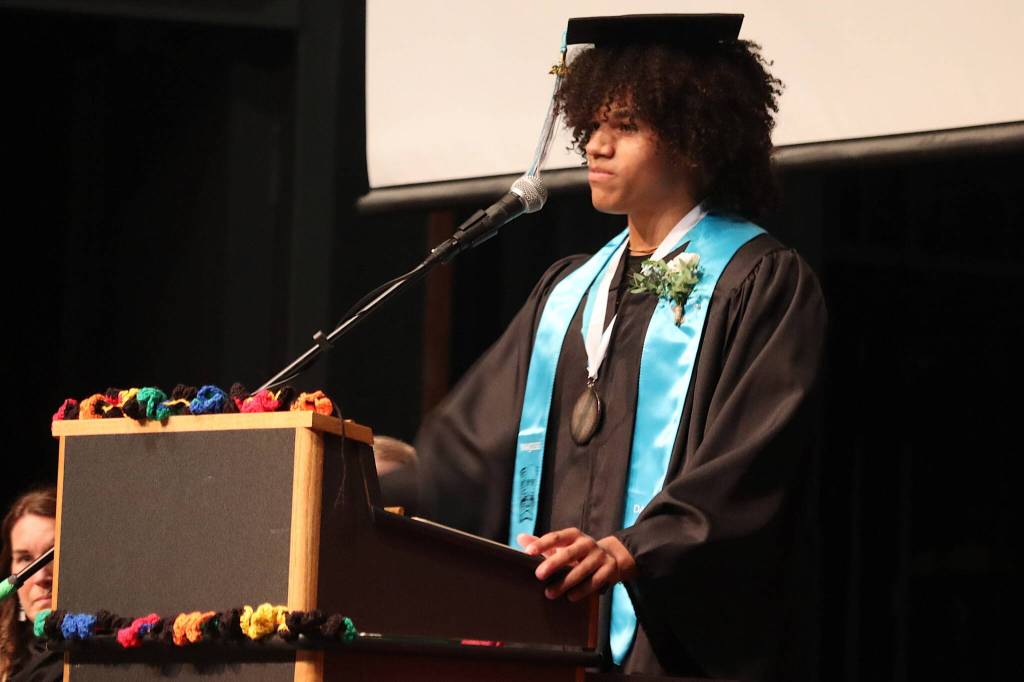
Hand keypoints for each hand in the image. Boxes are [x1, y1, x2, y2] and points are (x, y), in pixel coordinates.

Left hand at [517, 528, 636, 601]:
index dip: (542, 544)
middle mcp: (587, 543)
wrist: (611, 557)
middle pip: (569, 553)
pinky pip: (595, 581)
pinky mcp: (609, 569)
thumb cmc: (578, 553)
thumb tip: (520, 538)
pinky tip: (571, 596)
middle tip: (539, 575)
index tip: (528, 552)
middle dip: (554, 564)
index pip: (556, 537)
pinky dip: (582, 590)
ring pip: (582, 569)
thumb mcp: (563, 546)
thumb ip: (543, 544)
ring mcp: (600, 556)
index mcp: (573, 535)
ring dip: (566, 582)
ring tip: (550, 593)